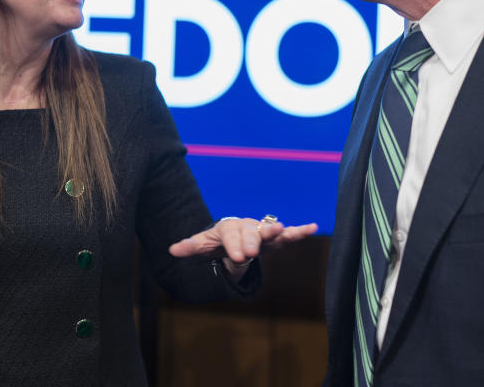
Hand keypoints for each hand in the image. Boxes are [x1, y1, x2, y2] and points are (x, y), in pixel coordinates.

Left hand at [168, 217, 317, 276]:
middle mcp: (247, 227)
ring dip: (275, 231)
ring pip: (269, 231)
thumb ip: (190, 247)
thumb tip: (171, 250)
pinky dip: (299, 231)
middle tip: (250, 253)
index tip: (238, 257)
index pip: (230, 235)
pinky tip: (312, 227)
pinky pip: (288, 235)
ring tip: (282, 230)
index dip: (234, 245)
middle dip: (251, 241)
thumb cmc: (218, 241)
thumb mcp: (203, 245)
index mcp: (229, 228)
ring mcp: (262, 232)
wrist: (233, 236)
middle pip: (251, 232)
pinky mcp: (275, 239)